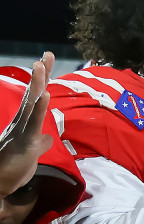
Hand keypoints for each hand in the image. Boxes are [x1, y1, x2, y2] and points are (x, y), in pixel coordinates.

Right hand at [0, 52, 53, 198]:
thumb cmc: (13, 168)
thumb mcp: (31, 152)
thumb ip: (40, 142)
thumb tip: (49, 137)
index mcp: (23, 123)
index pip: (35, 98)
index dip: (42, 80)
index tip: (47, 62)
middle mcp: (20, 122)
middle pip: (33, 94)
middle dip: (41, 74)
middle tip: (48, 55)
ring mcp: (21, 131)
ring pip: (30, 103)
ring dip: (37, 84)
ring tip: (42, 65)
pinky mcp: (24, 143)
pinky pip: (33, 123)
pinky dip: (40, 109)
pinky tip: (45, 95)